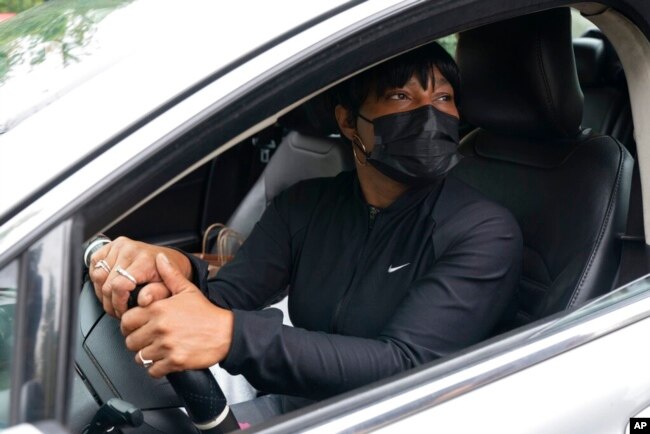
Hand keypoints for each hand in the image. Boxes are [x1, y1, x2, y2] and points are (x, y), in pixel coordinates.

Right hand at [88, 236, 191, 317]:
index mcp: (145, 260)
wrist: (169, 259)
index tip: (123, 311)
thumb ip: (157, 294)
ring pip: (98, 276)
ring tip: (114, 299)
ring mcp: (119, 246)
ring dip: (102, 292)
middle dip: (110, 302)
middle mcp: (130, 250)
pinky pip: (94, 265)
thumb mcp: (169, 288)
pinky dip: (98, 279)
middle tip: (118, 310)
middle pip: (107, 284)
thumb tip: (143, 300)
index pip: (119, 285)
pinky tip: (109, 285)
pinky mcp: (110, 245)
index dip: (118, 302)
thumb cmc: (167, 275)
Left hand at [121, 253, 233, 377]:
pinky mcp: (174, 361)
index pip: (126, 320)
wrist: (226, 332)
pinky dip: (156, 368)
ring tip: (156, 350)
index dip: (129, 325)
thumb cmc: (206, 313)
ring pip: (140, 357)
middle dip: (136, 341)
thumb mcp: (187, 290)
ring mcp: (167, 346)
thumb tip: (159, 258)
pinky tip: (164, 360)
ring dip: (146, 355)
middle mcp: (160, 327)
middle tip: (147, 339)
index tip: (137, 326)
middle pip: (130, 341)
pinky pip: (153, 370)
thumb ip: (170, 275)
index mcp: (159, 309)